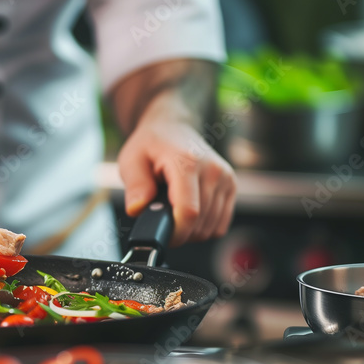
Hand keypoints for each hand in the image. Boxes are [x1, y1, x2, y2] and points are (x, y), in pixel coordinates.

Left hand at [117, 119, 235, 245]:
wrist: (172, 128)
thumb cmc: (150, 145)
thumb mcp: (131, 161)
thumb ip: (136, 186)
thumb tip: (138, 210)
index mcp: (188, 163)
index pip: (188, 212)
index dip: (174, 233)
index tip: (160, 235)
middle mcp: (213, 171)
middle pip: (200, 224)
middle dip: (178, 232)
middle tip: (160, 218)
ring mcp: (226, 179)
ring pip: (211, 228)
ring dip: (190, 231)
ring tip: (173, 212)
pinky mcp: (232, 186)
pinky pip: (220, 225)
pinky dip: (203, 227)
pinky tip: (189, 212)